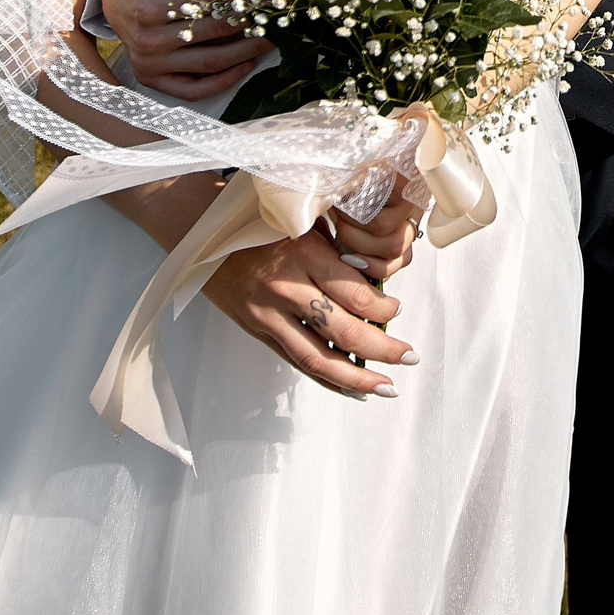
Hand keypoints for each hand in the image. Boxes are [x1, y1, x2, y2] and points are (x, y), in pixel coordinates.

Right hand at [101, 0, 276, 100]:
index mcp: (150, 5)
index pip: (207, 2)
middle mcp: (148, 39)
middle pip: (212, 33)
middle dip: (249, 22)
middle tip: (275, 14)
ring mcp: (150, 63)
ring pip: (209, 61)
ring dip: (246, 52)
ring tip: (271, 39)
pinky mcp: (153, 80)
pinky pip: (194, 89)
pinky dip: (223, 81)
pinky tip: (246, 65)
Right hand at [206, 207, 419, 397]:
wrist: (204, 237)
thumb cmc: (261, 225)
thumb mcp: (304, 225)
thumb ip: (336, 253)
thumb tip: (378, 282)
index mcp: (303, 254)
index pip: (354, 293)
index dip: (383, 308)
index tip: (396, 310)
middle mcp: (286, 288)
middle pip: (342, 331)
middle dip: (382, 349)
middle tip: (409, 356)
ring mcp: (268, 315)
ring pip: (317, 357)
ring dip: (356, 377)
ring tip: (385, 387)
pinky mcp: (258, 331)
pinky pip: (296, 361)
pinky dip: (326, 378)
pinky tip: (350, 389)